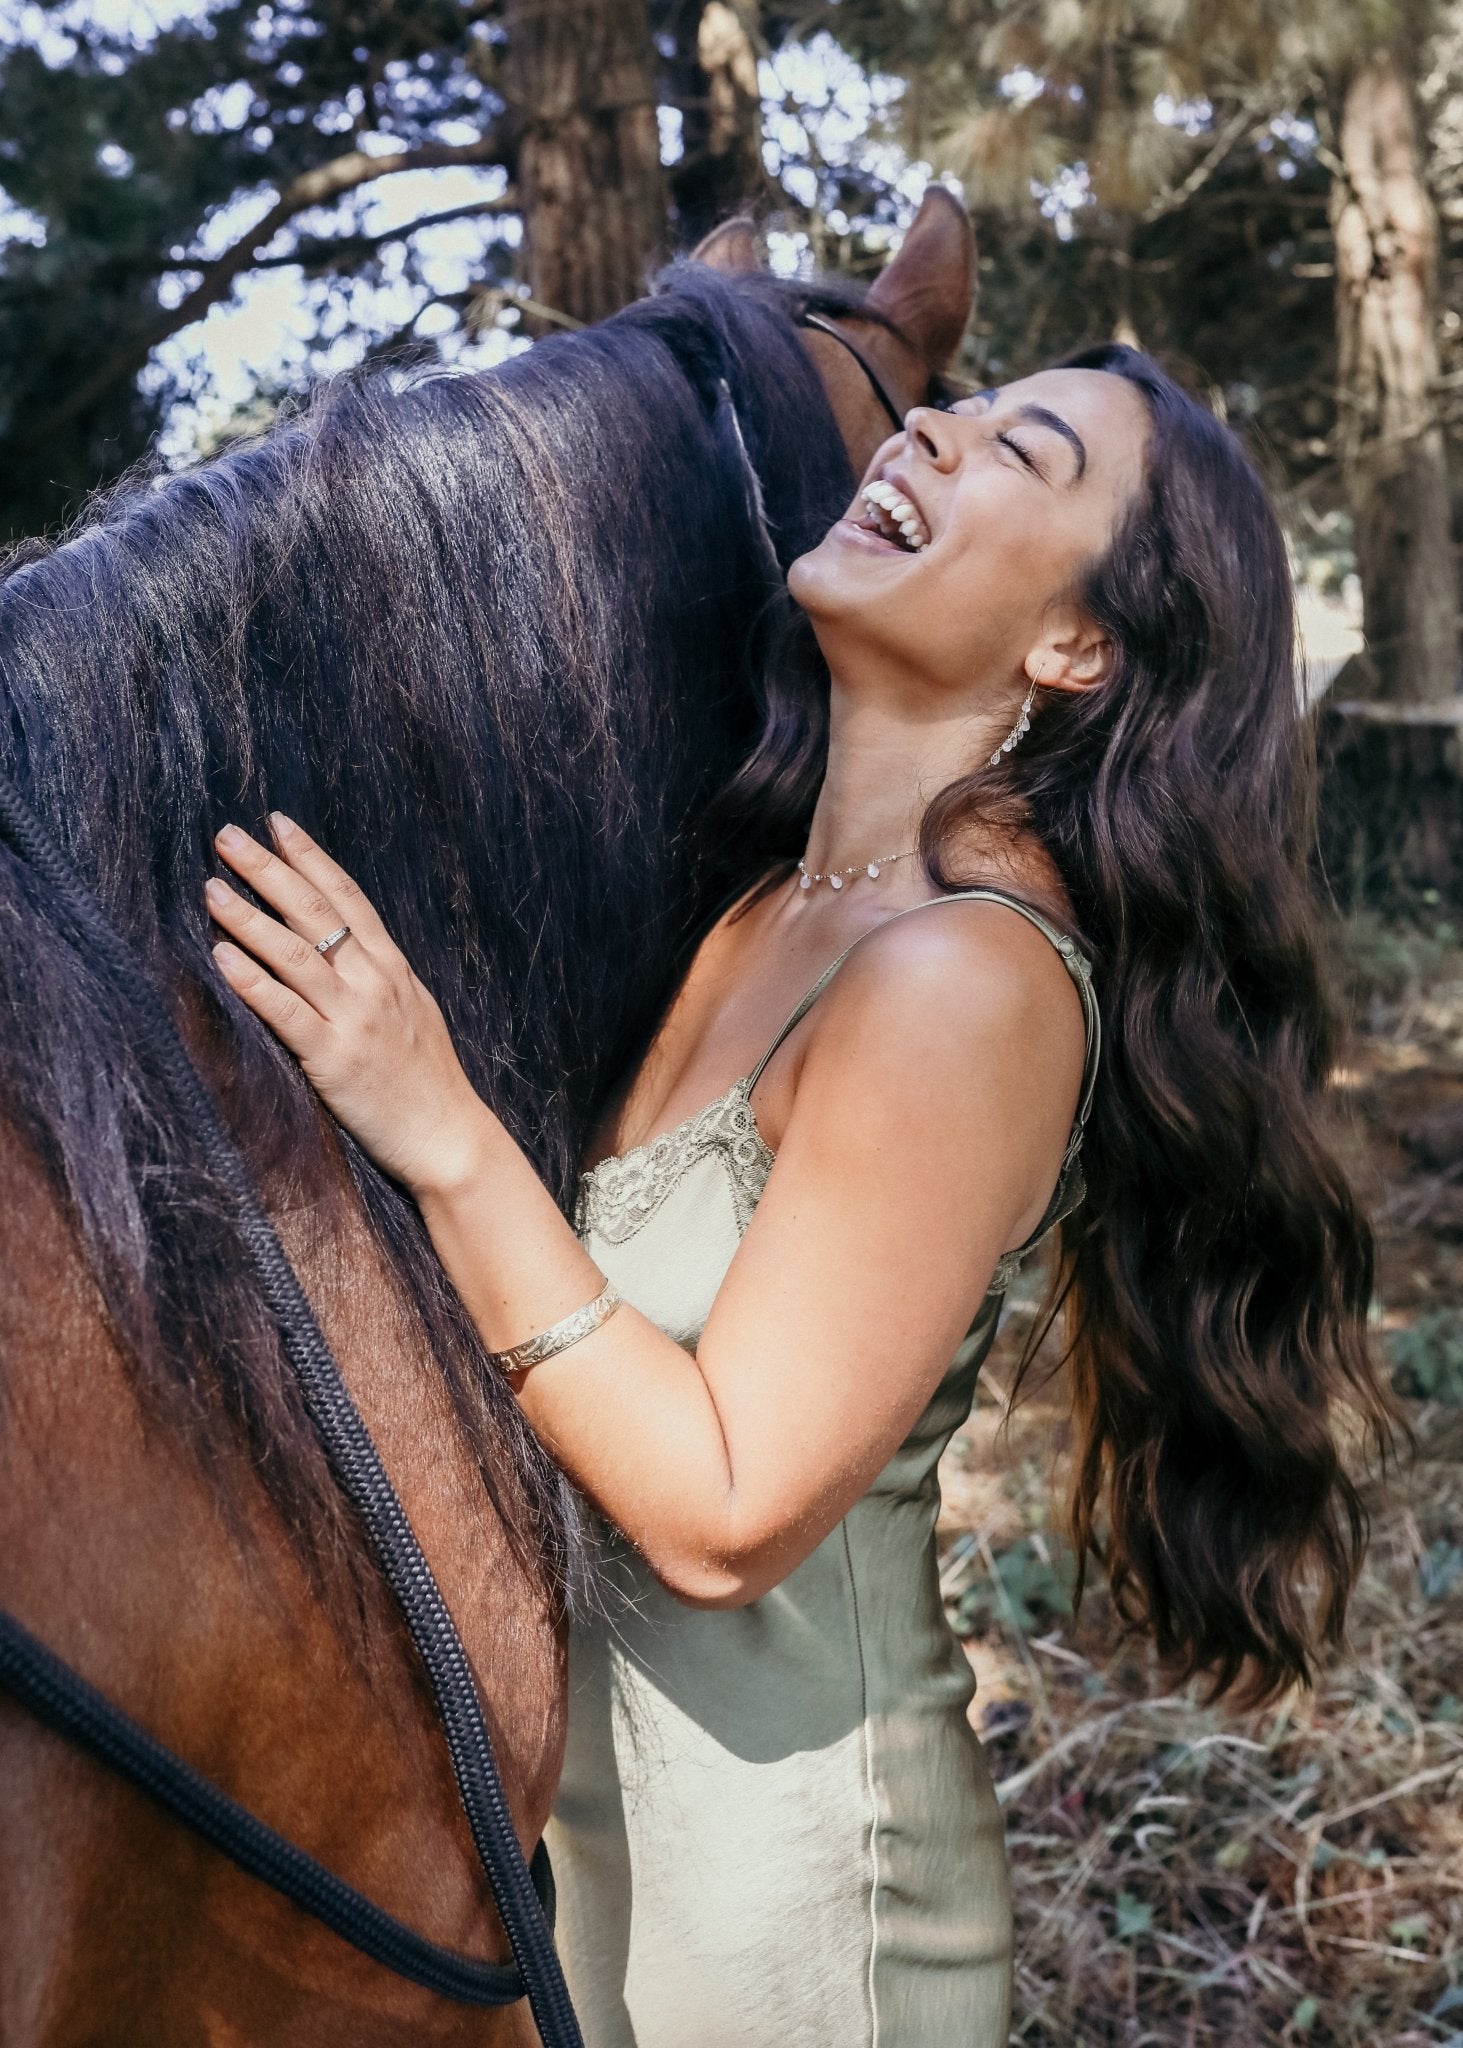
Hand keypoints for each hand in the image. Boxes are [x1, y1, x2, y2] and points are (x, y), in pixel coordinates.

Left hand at [206, 814, 491, 1194]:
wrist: (448, 1136)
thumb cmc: (428, 1080)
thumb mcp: (415, 1010)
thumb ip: (381, 977)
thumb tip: (347, 947)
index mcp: (393, 968)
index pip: (348, 897)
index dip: (310, 857)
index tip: (278, 824)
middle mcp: (374, 983)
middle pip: (315, 912)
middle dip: (269, 870)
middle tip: (228, 837)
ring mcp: (354, 1019)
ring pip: (294, 954)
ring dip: (248, 917)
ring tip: (212, 888)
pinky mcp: (333, 1058)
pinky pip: (285, 1012)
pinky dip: (252, 981)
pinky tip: (222, 957)